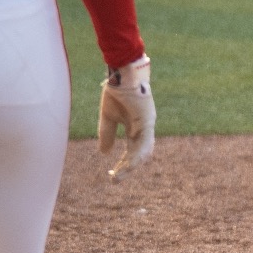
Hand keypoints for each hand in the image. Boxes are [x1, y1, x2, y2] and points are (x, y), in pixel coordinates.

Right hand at [98, 57, 155, 178]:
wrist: (121, 72)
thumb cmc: (116, 91)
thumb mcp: (108, 117)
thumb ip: (107, 134)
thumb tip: (104, 154)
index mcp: (135, 127)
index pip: (131, 151)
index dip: (122, 164)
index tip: (111, 175)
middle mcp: (144, 128)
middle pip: (138, 154)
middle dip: (126, 168)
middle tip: (114, 180)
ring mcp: (147, 124)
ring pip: (143, 151)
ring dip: (131, 165)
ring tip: (118, 176)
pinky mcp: (147, 120)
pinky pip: (144, 141)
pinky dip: (137, 155)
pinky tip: (130, 165)